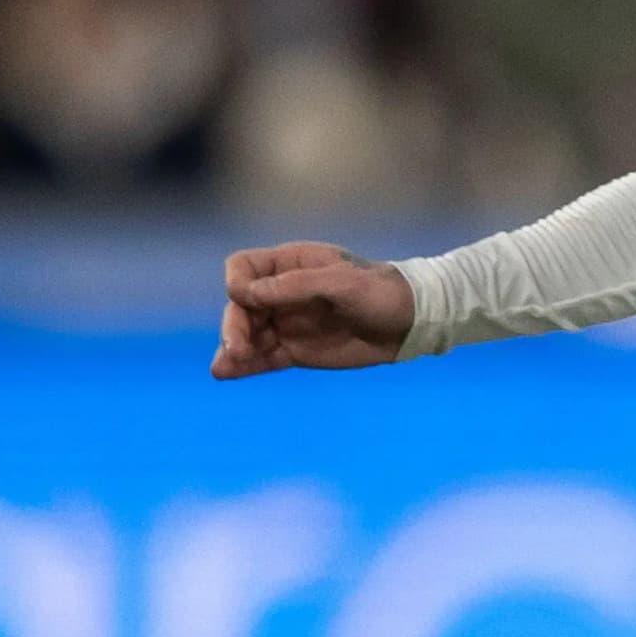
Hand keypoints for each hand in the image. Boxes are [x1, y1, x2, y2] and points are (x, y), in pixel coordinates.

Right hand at [213, 243, 415, 378]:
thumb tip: (246, 294)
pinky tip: (225, 373)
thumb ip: (295, 287)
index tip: (247, 301)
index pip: (244, 267)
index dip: (238, 284)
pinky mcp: (296, 351)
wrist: (410, 323)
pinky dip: (245, 365)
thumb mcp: (342, 284)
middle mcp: (282, 292)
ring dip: (233, 348)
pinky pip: (263, 357)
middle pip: (240, 305)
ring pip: (247, 334)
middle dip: (234, 325)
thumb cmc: (380, 292)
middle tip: (238, 349)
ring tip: (225, 368)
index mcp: (291, 264)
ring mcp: (287, 323)